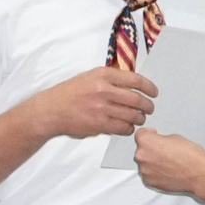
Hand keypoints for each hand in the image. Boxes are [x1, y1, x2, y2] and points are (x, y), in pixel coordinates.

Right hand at [29, 67, 155, 138]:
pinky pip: (123, 128)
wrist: (51, 110)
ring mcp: (102, 108)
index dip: (149, 87)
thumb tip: (132, 83)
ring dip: (139, 118)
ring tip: (139, 119)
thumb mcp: (89, 77)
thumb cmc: (69, 93)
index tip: (154, 92)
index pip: (135, 79)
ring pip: (132, 115)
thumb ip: (109, 79)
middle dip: (147, 106)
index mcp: (103, 75)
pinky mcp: (99, 124)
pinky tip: (127, 127)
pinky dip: (129, 129)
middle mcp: (104, 90)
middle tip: (150, 108)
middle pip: (137, 99)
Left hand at [134, 128, 204, 200]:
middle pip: (141, 149)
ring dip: (152, 162)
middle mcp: (141, 155)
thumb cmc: (189, 155)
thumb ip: (160, 139)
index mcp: (146, 141)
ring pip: (144, 162)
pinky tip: (166, 171)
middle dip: (150, 149)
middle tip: (164, 151)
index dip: (149, 134)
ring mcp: (143, 170)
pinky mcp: (148, 181)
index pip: (140, 134)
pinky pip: (148, 174)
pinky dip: (154, 172)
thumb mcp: (174, 137)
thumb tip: (157, 142)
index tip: (154, 135)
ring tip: (167, 163)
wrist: (198, 174)